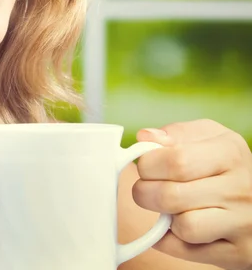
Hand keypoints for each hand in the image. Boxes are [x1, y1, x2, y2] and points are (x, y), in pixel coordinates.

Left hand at [134, 120, 251, 269]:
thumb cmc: (224, 163)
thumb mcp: (208, 137)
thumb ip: (175, 134)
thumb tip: (144, 137)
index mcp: (229, 153)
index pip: (176, 161)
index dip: (148, 164)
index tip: (144, 165)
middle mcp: (240, 189)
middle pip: (172, 195)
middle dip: (145, 192)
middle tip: (146, 188)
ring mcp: (243, 224)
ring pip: (183, 226)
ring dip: (164, 218)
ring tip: (168, 206)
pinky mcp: (240, 253)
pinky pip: (188, 252)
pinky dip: (170, 240)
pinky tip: (174, 225)